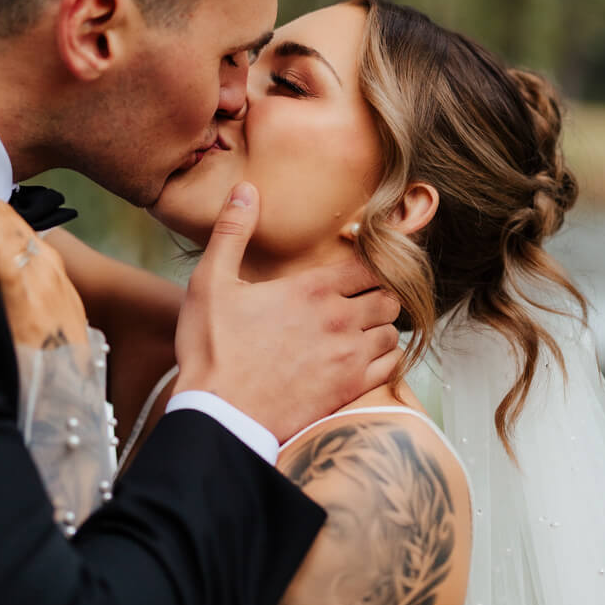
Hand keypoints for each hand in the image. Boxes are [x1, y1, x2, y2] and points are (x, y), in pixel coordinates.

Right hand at [173, 183, 401, 444]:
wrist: (220, 416)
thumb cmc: (212, 349)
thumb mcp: (210, 281)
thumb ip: (232, 230)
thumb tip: (246, 188)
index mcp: (311, 288)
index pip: (369, 263)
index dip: (370, 259)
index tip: (357, 263)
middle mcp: (339, 319)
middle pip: (389, 296)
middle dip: (378, 294)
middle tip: (359, 298)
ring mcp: (348, 356)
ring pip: (393, 331)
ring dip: (382, 326)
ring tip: (361, 328)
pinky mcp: (349, 390)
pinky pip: (392, 367)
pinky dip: (386, 358)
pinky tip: (365, 358)